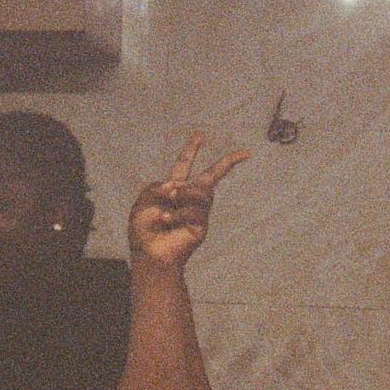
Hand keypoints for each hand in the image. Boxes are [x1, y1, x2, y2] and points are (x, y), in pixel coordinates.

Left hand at [128, 131, 250, 266]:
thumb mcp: (144, 200)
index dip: (191, 150)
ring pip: (200, 191)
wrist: (149, 253)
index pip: (184, 165)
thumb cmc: (143, 230)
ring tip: (165, 212)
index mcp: (172, 189)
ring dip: (182, 196)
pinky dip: (177, 214)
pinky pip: (194, 211)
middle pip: (211, 176)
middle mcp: (188, 198)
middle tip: (245, 152)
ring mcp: (197, 212)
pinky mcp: (201, 226)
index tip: (200, 135)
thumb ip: (159, 186)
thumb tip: (180, 185)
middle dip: (228, 163)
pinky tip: (167, 221)